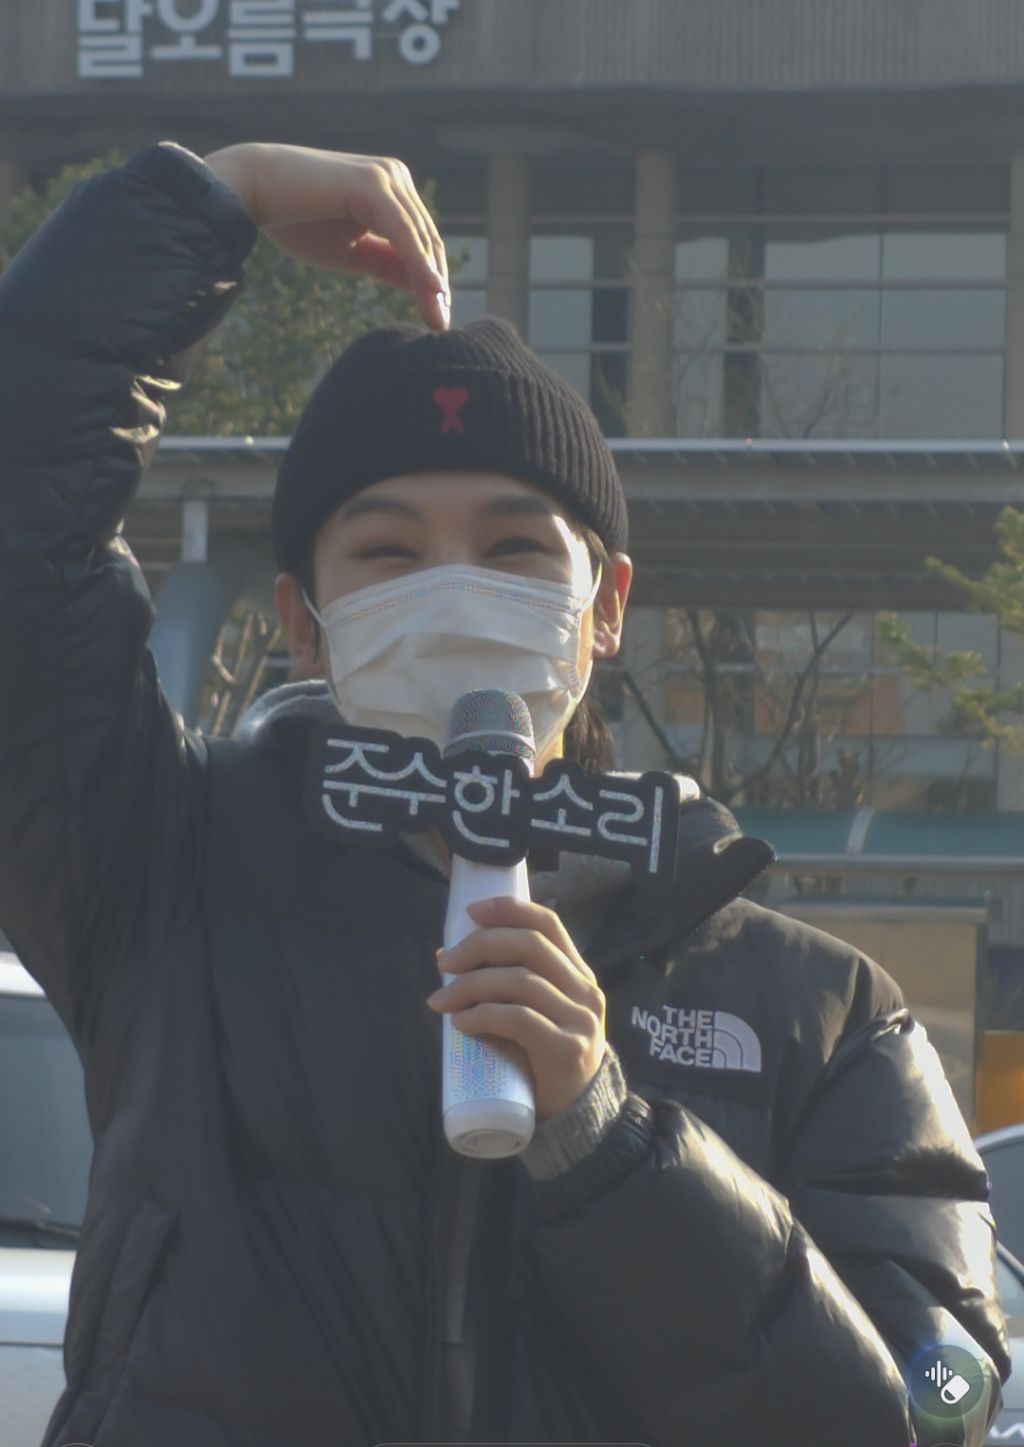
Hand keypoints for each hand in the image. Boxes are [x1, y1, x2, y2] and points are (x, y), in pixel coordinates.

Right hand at [204, 142, 449, 330]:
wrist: (252, 191)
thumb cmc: (296, 220)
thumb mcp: (352, 253)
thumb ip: (388, 264)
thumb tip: (426, 288)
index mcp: (392, 191)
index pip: (422, 241)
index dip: (432, 281)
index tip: (438, 319)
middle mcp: (395, 177)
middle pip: (427, 240)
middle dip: (436, 286)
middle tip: (442, 327)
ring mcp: (385, 177)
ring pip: (418, 237)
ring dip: (430, 280)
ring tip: (437, 318)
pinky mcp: (372, 184)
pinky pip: (401, 230)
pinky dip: (417, 260)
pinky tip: (431, 287)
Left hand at [428, 897, 607, 1121]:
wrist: (577, 1115)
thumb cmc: (545, 1058)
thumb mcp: (538, 1012)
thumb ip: (509, 986)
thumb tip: (448, 959)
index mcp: (578, 974)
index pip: (549, 925)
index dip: (510, 910)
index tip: (472, 912)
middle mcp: (584, 991)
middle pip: (530, 946)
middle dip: (480, 946)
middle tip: (445, 962)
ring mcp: (578, 1021)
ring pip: (521, 981)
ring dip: (472, 985)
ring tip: (441, 1000)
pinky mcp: (565, 1050)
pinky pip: (520, 1020)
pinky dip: (485, 1015)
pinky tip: (462, 1022)